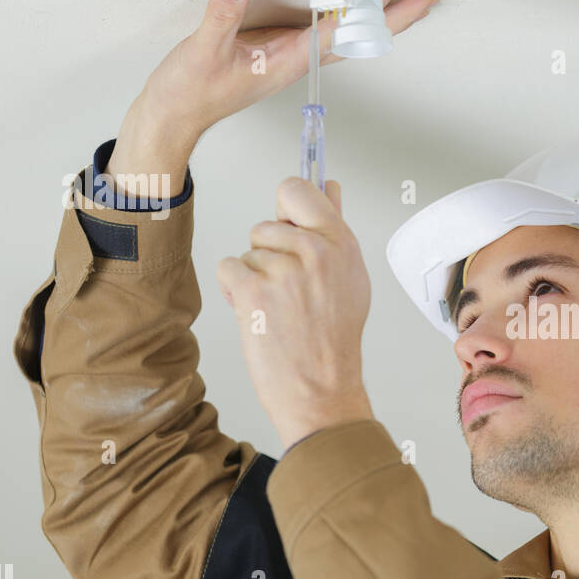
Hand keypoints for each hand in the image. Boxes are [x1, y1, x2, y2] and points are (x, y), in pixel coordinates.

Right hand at [106, 0, 442, 195]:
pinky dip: (339, 12)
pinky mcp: (274, 52)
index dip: (379, 13)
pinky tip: (349, 2)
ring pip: (342, 33)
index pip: (345, 32)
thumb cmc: (188, 94)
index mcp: (288, 62)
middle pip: (356, 35)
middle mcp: (296, 60)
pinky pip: (318, 30)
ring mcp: (288, 57)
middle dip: (391, 12)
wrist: (172, 119)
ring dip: (370, 12)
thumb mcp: (201, 52)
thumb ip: (221, 18)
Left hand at [215, 177, 374, 448]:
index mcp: (342, 243)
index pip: (297, 189)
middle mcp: (316, 251)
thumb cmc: (333, 341)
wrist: (322, 391)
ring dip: (254, 279)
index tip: (289, 227)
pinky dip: (235, 292)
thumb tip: (329, 187)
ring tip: (279, 311)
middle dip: (269, 254)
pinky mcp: (254, 290)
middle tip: (290, 292)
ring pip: (247, 252)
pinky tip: (259, 315)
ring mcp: (285, 270)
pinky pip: (228, 268)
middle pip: (265, 225)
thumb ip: (334, 229)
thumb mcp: (350, 279)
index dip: (286, 210)